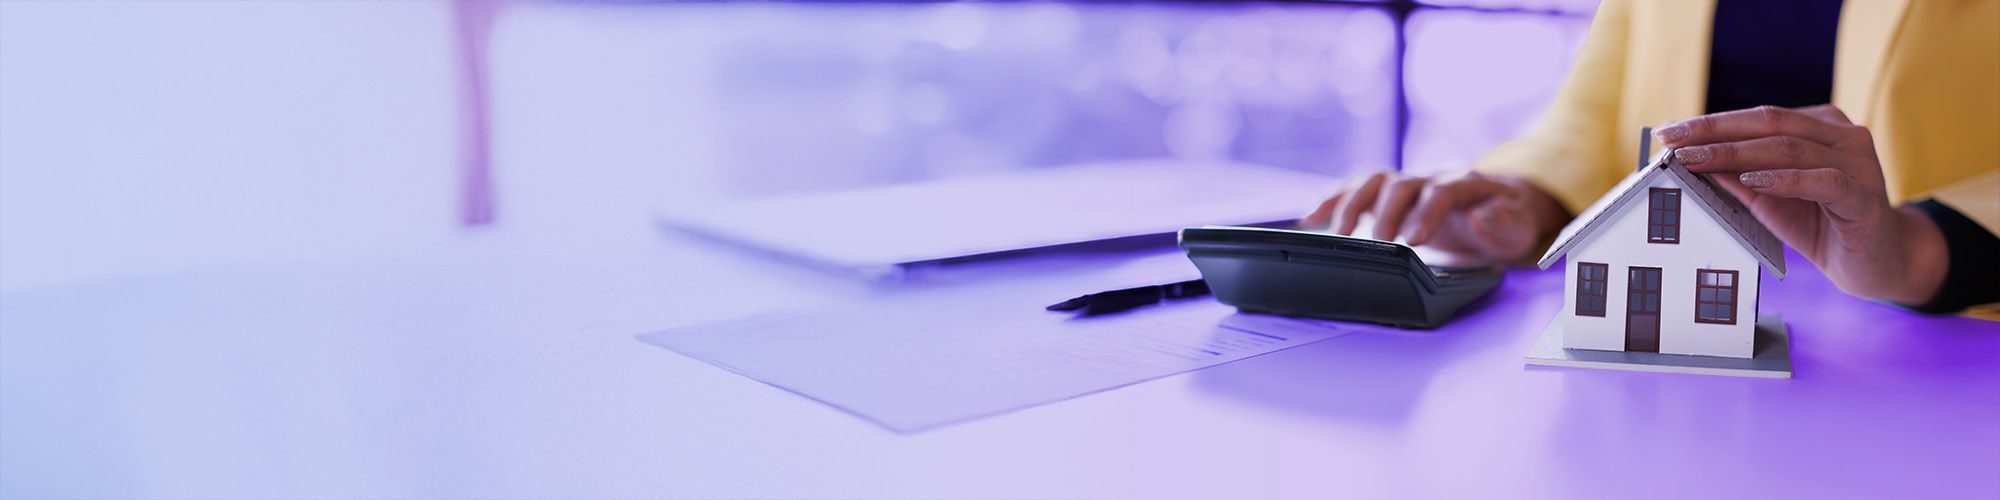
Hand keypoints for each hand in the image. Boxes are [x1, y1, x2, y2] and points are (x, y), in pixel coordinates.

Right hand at [1300, 170, 1568, 266]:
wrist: (1500, 206)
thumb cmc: (1508, 220)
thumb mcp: (1519, 226)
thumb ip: (1505, 221)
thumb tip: (1482, 216)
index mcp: (1463, 184)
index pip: (1440, 191)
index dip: (1426, 213)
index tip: (1413, 240)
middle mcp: (1429, 177)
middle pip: (1401, 184)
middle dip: (1386, 212)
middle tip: (1380, 243)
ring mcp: (1406, 184)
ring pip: (1373, 182)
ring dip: (1353, 204)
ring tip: (1341, 235)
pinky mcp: (1388, 195)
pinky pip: (1356, 190)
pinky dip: (1332, 201)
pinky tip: (1310, 218)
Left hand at [1657, 104, 1947, 304]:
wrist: (1873, 265)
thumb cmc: (1818, 225)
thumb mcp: (1767, 199)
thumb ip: (1735, 177)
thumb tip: (1687, 158)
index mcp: (1819, 127)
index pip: (1758, 117)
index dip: (1711, 123)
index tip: (1668, 132)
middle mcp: (1842, 135)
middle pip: (1770, 124)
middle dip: (1715, 132)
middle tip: (1672, 141)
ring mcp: (1858, 163)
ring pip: (1791, 148)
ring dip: (1737, 154)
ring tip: (1696, 160)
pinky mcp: (1865, 196)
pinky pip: (1824, 181)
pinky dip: (1785, 179)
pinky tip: (1752, 181)